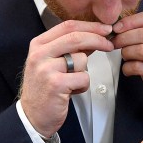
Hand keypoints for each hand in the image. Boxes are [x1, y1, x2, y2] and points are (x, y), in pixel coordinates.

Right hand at [20, 20, 113, 136]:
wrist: (32, 116)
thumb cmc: (44, 89)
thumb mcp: (52, 62)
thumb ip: (70, 48)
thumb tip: (95, 36)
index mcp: (38, 45)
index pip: (67, 26)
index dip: (90, 26)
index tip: (105, 29)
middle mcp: (40, 54)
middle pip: (76, 37)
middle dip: (98, 39)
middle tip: (109, 45)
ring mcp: (46, 69)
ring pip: (82, 59)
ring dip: (84, 72)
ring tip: (71, 82)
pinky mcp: (56, 84)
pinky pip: (83, 78)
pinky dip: (82, 86)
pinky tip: (70, 92)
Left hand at [112, 11, 142, 128]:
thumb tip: (121, 27)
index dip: (131, 20)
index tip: (118, 27)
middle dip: (124, 37)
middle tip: (114, 43)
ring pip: (142, 50)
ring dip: (127, 52)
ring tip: (124, 57)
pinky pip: (140, 67)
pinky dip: (128, 68)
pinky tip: (128, 70)